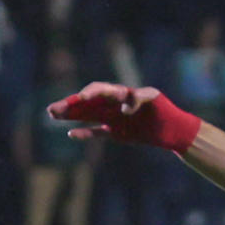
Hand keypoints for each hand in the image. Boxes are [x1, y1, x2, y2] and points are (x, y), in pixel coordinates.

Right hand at [48, 82, 201, 152]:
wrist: (173, 128)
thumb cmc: (164, 109)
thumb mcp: (154, 99)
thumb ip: (140, 98)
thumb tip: (125, 107)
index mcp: (120, 93)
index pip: (99, 90)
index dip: (89, 94)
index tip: (81, 99)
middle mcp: (112, 104)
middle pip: (87, 102)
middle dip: (70, 104)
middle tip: (52, 109)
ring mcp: (112, 118)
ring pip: (87, 116)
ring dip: (71, 116)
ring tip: (52, 115)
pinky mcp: (116, 132)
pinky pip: (96, 132)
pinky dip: (85, 133)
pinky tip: (71, 134)